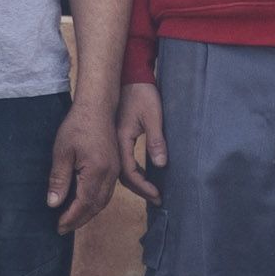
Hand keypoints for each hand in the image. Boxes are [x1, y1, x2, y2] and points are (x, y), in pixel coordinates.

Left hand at [47, 103, 120, 232]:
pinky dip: (96, 202)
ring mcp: (115, 170)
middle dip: (80, 219)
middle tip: (63, 228)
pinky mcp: (115, 165)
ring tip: (72, 219)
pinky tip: (84, 202)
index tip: (59, 227)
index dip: (71, 218)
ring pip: (104, 200)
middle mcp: (110, 174)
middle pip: (96, 206)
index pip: (84, 204)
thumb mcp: (62, 152)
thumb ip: (59, 179)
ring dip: (89, 212)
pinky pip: (107, 191)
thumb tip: (54, 203)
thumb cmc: (77, 126)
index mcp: (97, 172)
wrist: (97, 107)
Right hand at [114, 84, 164, 204]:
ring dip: (135, 182)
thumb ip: (156, 140)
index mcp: (121, 139)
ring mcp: (113, 141)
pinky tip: (142, 175)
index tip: (157, 195)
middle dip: (139, 189)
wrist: (129, 76)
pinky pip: (121, 160)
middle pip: (122, 175)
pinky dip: (131, 171)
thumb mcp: (153, 116)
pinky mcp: (116, 137)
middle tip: (156, 199)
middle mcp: (114, 144)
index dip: (143, 186)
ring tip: (149, 192)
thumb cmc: (142, 94)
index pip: (130, 172)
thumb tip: (161, 164)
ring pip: (120, 170)